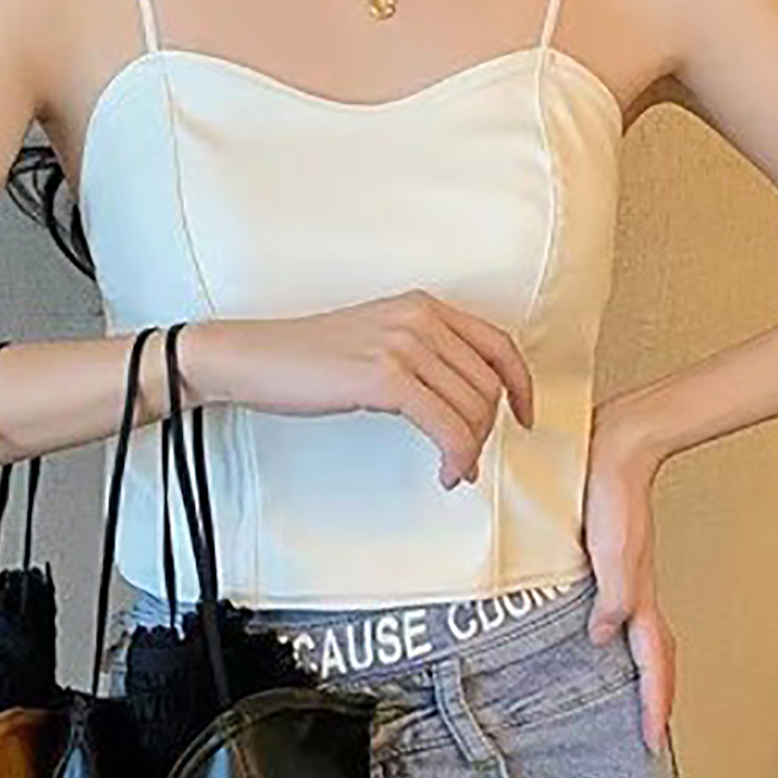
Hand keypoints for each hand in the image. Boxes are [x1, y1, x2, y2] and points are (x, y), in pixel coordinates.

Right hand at [187, 291, 534, 489]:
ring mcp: (404, 345)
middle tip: (465, 459)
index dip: (521, 385)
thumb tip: (459, 404)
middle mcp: (420, 318)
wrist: (253, 358)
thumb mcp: (376, 342)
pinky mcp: (386, 377)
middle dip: (486, 430)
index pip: (498, 344)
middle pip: (488, 384)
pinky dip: (456, 455)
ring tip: (452, 470)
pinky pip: (446, 425)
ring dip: (470, 449)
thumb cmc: (306, 358)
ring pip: (472, 408)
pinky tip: (446, 472)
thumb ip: (421, 357)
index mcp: (423, 306)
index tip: (525, 417)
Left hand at [582, 402, 675, 754]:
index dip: (654, 704)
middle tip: (648, 731)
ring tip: (631, 696)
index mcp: (639, 596)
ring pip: (639, 636)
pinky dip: (615, 633)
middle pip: (655, 657)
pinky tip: (596, 634)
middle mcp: (634, 592)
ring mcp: (623, 578)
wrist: (614, 447)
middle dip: (655, 697)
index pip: (653, 663)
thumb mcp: (611, 551)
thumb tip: (602, 635)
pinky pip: (617, 610)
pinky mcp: (606, 561)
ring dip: (640, 670)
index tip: (652, 740)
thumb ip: (611, 597)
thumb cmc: (615, 491)